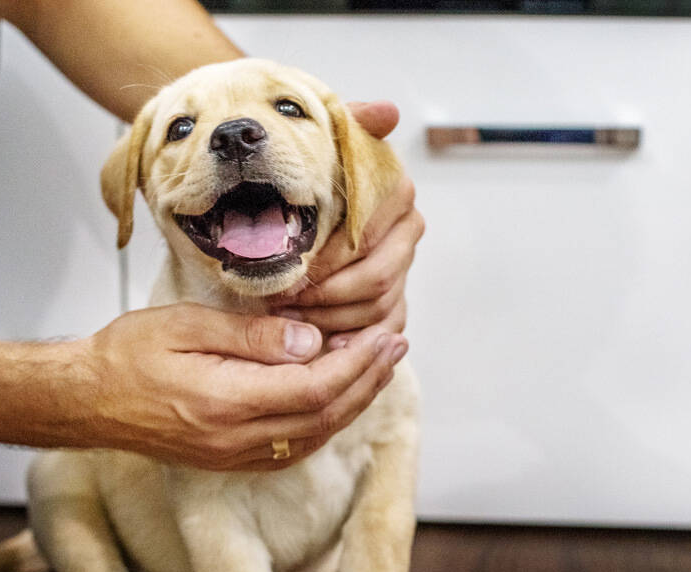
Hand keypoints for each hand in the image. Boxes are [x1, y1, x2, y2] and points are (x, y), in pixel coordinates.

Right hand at [66, 303, 407, 469]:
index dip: (357, 364)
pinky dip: (325, 420)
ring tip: (377, 367)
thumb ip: (251, 337)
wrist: (86, 399)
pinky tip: (338, 396)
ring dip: (352, 401)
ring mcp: (233, 455)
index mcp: (225, 402)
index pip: (314, 388)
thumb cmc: (127, 354)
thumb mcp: (186, 325)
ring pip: (314, 435)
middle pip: (323, 416)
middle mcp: (235, 438)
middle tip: (395, 346)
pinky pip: (293, 447)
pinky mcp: (230, 459)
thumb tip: (310, 341)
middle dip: (367, 380)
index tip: (383, 337)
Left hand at [267, 101, 423, 347]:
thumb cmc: (308, 176)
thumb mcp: (323, 143)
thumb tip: (388, 112)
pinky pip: (379, 331)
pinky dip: (348, 339)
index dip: (328, 260)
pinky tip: (315, 340)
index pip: (368, 239)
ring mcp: (404, 269)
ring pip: (376, 308)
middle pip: (376, 279)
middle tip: (282, 299)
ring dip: (330, 317)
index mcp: (396, 193)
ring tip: (289, 316)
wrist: (298, 202)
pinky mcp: (396, 303)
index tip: (291, 268)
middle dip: (325, 294)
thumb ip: (352, 124)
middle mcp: (408, 231)